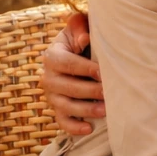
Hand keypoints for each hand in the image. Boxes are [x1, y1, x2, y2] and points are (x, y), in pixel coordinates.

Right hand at [39, 13, 104, 135]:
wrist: (74, 53)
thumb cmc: (81, 38)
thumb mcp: (78, 27)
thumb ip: (79, 26)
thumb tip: (84, 37)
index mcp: (52, 56)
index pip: (66, 63)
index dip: (84, 68)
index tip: (101, 72)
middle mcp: (48, 77)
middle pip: (67, 87)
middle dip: (89, 91)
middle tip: (108, 92)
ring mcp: (51, 95)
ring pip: (65, 106)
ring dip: (85, 110)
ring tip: (104, 111)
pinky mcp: (57, 109)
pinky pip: (62, 121)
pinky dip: (74, 128)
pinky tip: (89, 129)